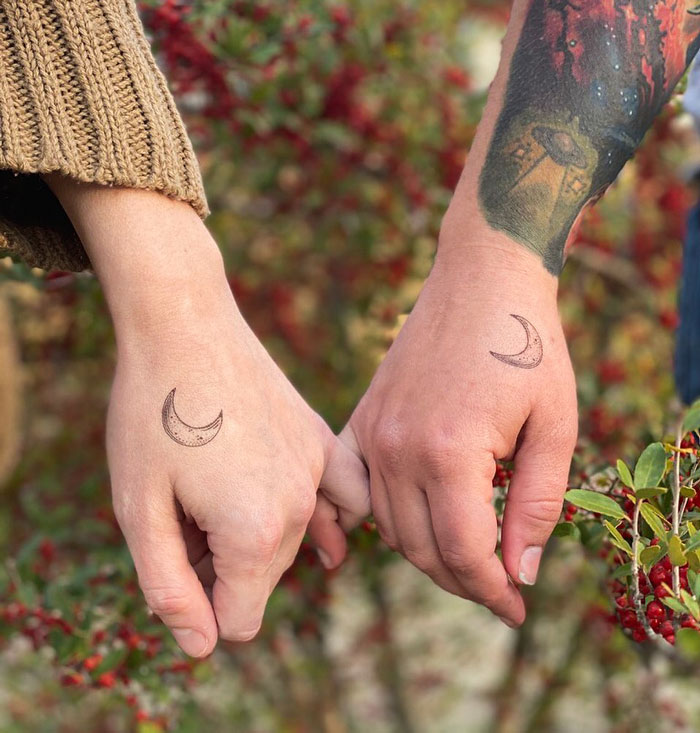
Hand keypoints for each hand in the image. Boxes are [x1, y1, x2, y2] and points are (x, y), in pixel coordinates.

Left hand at [45, 180, 369, 654]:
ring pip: (296, 542)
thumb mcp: (140, 510)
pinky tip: (330, 533)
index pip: (239, 619)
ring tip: (218, 501)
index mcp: (254, 531)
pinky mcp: (323, 440)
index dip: (199, 610)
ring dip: (257, 540)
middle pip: (263, 579)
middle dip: (221, 568)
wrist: (185, 326)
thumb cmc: (151, 416)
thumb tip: (205, 645)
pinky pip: (348, 497)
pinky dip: (334, 520)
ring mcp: (318, 469)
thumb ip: (171, 588)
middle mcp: (299, 506)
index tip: (175, 570)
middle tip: (182, 514)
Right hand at [345, 235, 577, 625]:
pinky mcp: (363, 419)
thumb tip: (520, 571)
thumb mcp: (555, 426)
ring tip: (466, 556)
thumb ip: (537, 504)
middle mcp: (398, 448)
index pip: (464, 552)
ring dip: (427, 553)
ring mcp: (373, 432)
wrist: (481, 280)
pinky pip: (358, 489)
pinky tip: (406, 524)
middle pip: (421, 549)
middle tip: (498, 587)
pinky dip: (379, 518)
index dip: (493, 591)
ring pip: (388, 526)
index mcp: (450, 452)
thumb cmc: (527, 346)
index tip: (516, 607)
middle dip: (463, 581)